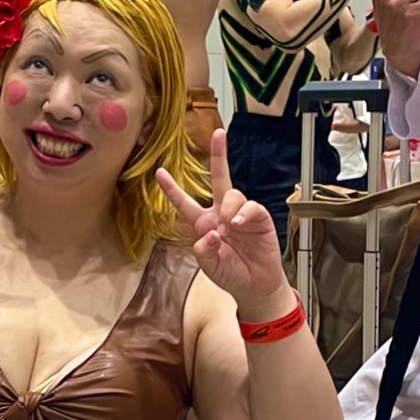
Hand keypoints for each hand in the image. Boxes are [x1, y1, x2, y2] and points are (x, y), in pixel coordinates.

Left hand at [156, 130, 288, 314]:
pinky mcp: (259, 218)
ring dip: (229, 207)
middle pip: (219, 178)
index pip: (186, 203)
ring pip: (233, 194)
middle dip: (219, 155)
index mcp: (204, 223)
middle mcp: (222, 213)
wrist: (254, 286)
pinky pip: (252, 206)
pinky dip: (245, 212)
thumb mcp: (209, 267)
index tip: (159, 172)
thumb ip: (204, 251)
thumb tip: (212, 233)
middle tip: (219, 134)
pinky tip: (240, 223)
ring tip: (230, 227)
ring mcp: (241, 213)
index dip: (172, 189)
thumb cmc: (230, 274)